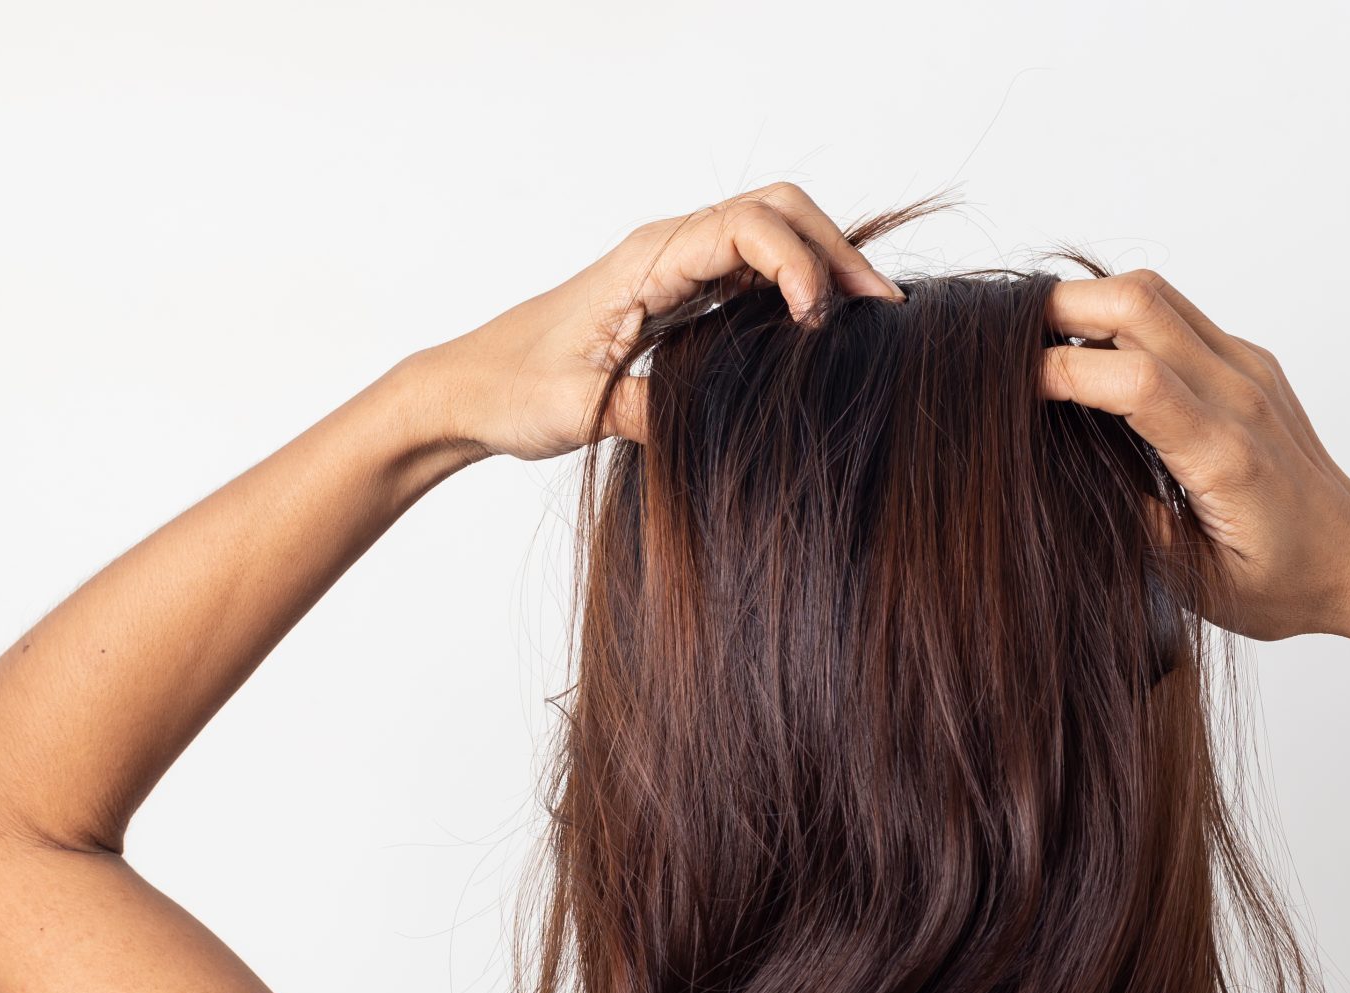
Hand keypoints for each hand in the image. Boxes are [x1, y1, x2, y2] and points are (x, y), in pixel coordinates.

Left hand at [416, 184, 902, 462]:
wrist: (468, 388)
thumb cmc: (511, 389)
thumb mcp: (579, 411)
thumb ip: (649, 410)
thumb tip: (717, 426)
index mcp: (645, 260)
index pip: (746, 225)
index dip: (797, 262)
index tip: (818, 321)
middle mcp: (667, 250)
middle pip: (775, 209)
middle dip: (834, 248)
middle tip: (880, 305)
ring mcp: (677, 268)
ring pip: (772, 232)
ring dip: (825, 262)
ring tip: (869, 314)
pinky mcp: (681, 295)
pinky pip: (755, 270)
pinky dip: (800, 285)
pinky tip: (824, 328)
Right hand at [1039, 272, 1349, 643]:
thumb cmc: (1284, 582)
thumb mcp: (1197, 582)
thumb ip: (1132, 524)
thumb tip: (1064, 470)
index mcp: (1227, 456)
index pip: (1133, 380)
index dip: (1060, 372)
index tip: (1009, 389)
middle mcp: (1242, 396)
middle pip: (1139, 304)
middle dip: (1059, 311)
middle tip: (1006, 347)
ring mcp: (1248, 369)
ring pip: (1155, 294)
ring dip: (1088, 304)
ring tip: (1039, 345)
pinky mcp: (1248, 361)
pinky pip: (1175, 314)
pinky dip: (1121, 319)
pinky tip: (1092, 358)